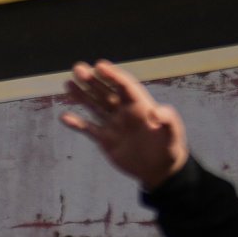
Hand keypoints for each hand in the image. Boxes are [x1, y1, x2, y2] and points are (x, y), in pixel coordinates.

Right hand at [59, 60, 190, 187]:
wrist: (160, 170)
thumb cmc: (169, 149)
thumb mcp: (173, 135)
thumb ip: (168, 121)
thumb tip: (157, 112)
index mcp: (140, 105)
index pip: (124, 85)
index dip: (112, 75)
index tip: (99, 65)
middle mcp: (124, 111)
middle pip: (105, 91)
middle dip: (92, 80)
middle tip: (78, 68)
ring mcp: (113, 124)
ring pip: (94, 106)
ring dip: (81, 95)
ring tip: (67, 83)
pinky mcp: (105, 139)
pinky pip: (89, 128)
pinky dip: (77, 123)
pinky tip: (64, 117)